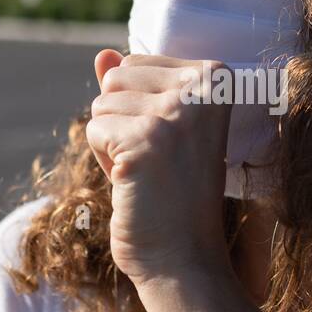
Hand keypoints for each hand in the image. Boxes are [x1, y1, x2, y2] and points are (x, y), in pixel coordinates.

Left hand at [87, 50, 232, 285]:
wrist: (184, 257)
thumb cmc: (172, 196)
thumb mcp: (157, 130)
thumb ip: (133, 89)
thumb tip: (102, 54)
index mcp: (216, 77)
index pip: (135, 63)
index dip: (138, 109)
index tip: (169, 146)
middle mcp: (202, 87)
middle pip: (116, 77)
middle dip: (121, 121)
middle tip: (154, 162)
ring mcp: (176, 112)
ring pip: (102, 104)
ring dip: (112, 144)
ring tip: (146, 174)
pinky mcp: (146, 139)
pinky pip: (94, 130)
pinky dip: (105, 163)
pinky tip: (135, 184)